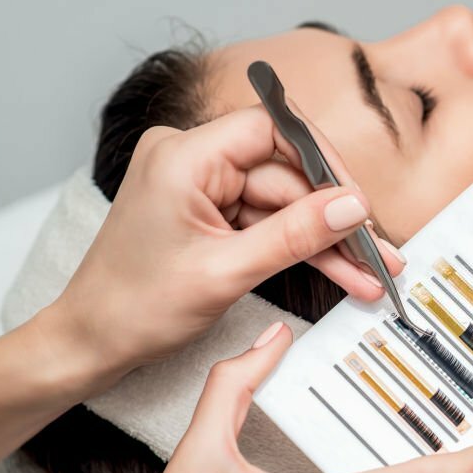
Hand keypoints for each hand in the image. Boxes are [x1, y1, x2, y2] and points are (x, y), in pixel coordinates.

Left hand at [51, 103, 403, 383]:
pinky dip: (304, 251)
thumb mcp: (225, 272)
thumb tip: (352, 207)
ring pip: (286, 206)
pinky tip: (342, 273)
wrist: (94, 343)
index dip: (323, 161)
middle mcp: (194, 161)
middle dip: (335, 218)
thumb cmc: (134, 306)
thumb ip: (294, 235)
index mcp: (184, 157)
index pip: (272, 130)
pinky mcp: (214, 216)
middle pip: (287, 175)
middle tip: (379, 252)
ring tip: (371, 274)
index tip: (358, 201)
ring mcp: (205, 189)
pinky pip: (271, 226)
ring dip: (328, 242)